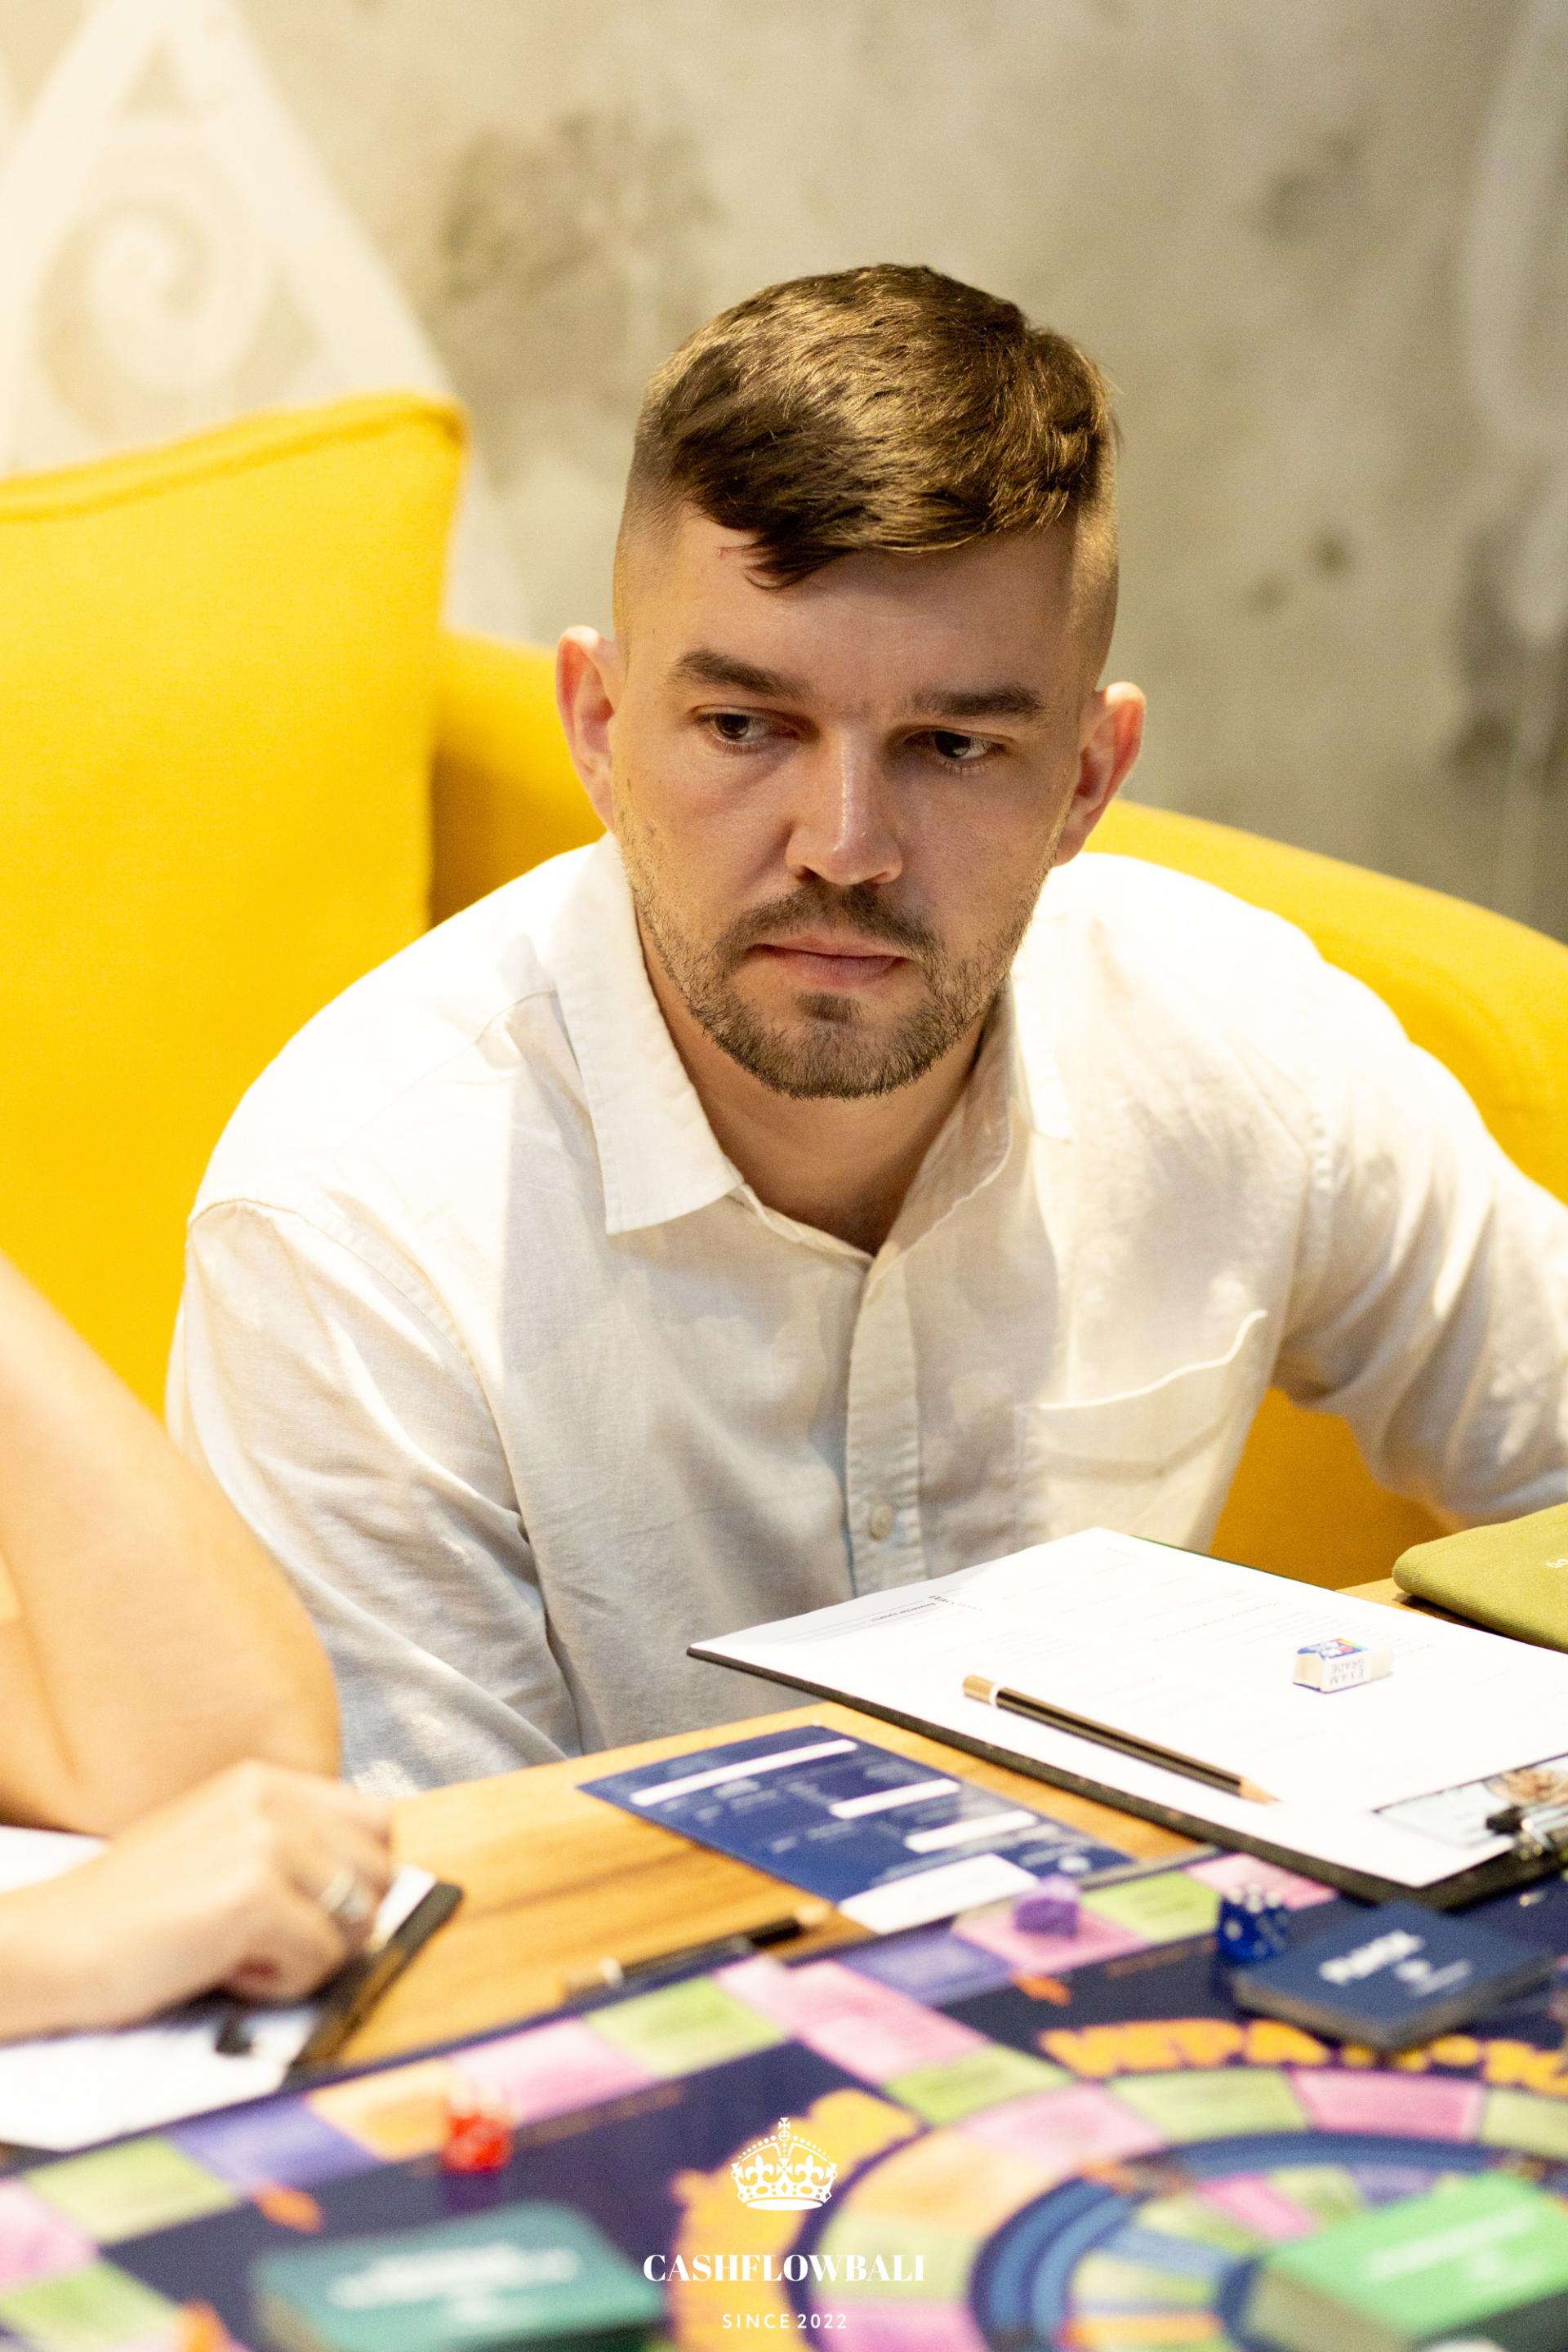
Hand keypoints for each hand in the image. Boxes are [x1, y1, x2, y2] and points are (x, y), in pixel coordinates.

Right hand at [0, 1762, 393, 2036]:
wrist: (53, 1944)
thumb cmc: (130, 1914)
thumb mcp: (217, 1847)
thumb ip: (287, 1849)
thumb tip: (366, 1890)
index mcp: (264, 1781)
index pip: (378, 1820)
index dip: (361, 1878)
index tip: (320, 1911)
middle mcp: (271, 1799)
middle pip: (382, 1868)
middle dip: (346, 1921)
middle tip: (281, 1942)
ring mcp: (265, 1843)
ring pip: (359, 1917)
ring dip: (315, 1955)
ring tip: (248, 1954)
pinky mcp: (254, 1896)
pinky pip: (320, 1959)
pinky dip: (283, 1984)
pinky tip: (227, 1970)